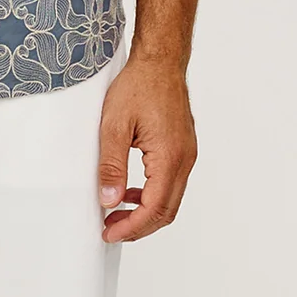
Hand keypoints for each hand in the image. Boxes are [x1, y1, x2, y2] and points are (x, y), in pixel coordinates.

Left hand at [97, 53, 197, 242]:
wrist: (160, 63)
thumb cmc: (139, 87)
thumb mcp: (113, 126)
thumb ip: (111, 167)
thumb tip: (109, 201)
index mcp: (169, 157)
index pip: (153, 208)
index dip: (131, 227)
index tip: (109, 233)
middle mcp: (184, 160)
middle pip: (166, 211)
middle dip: (138, 227)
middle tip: (110, 230)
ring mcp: (187, 155)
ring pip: (170, 200)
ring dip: (145, 213)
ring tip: (116, 214)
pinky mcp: (183, 150)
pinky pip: (171, 184)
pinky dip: (152, 196)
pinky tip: (131, 193)